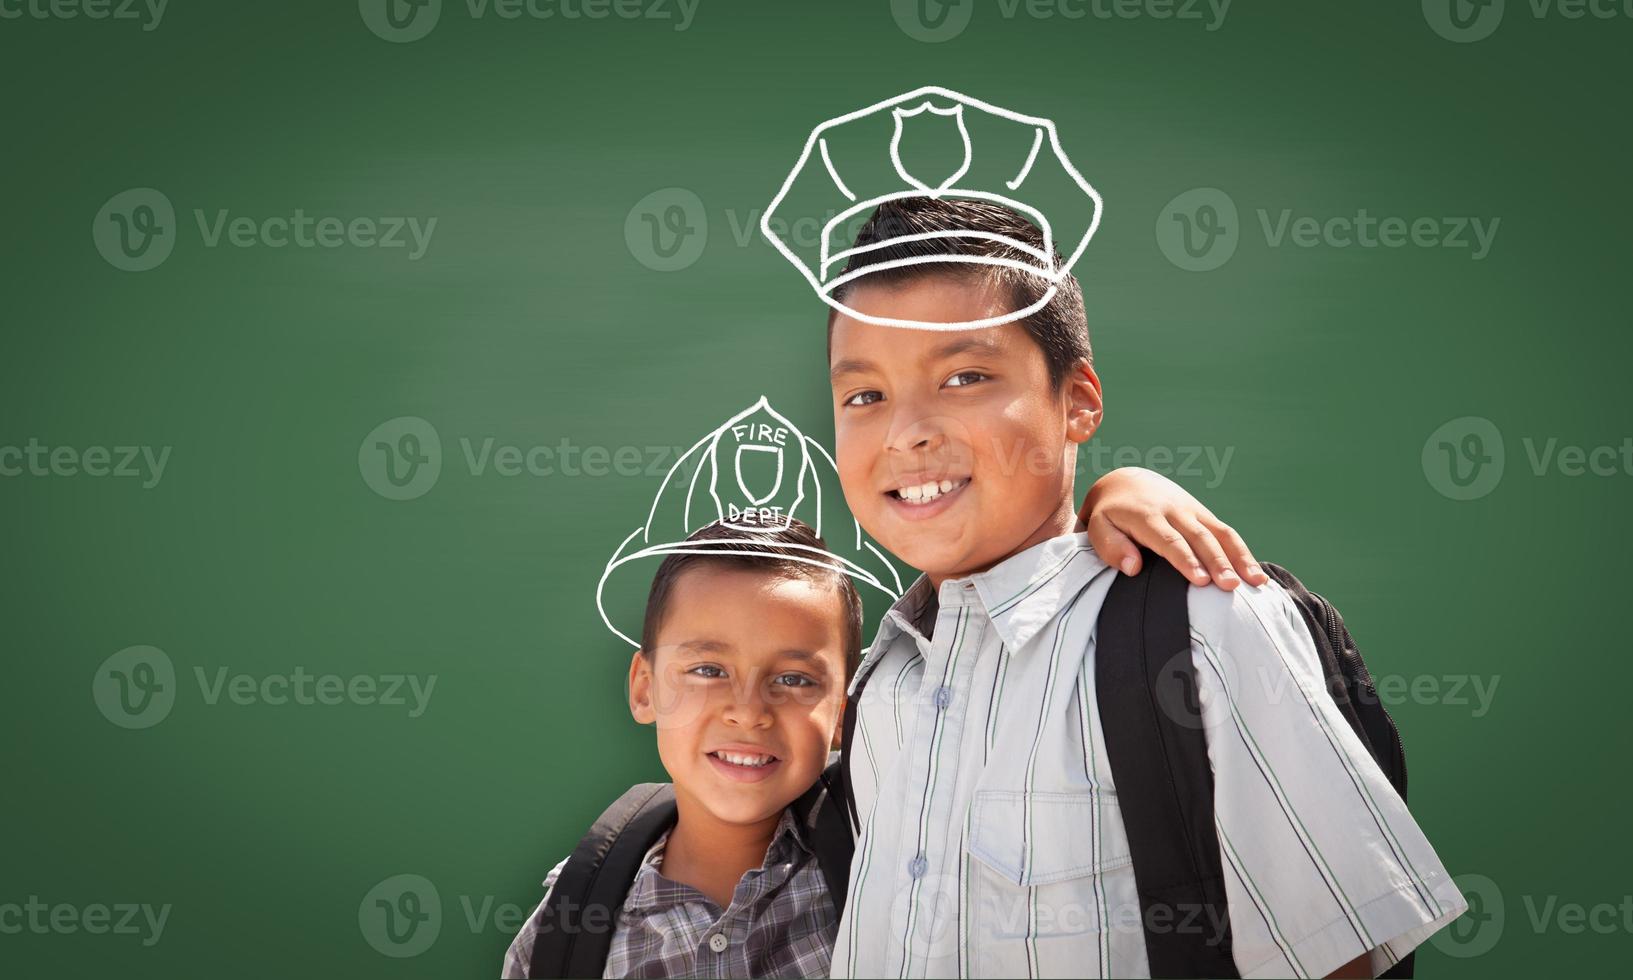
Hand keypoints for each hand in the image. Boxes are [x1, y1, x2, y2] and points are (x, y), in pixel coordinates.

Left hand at [1078, 467, 1267, 589]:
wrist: (1126, 482)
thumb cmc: (1109, 514)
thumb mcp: (1098, 526)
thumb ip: (1111, 546)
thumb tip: (1134, 568)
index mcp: (1147, 516)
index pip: (1169, 540)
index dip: (1186, 560)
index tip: (1200, 581)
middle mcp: (1175, 511)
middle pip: (1200, 537)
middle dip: (1217, 562)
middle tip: (1230, 586)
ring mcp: (1193, 511)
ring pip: (1220, 533)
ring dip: (1239, 557)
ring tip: (1256, 582)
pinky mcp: (1204, 515)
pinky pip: (1226, 532)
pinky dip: (1243, 552)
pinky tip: (1257, 575)